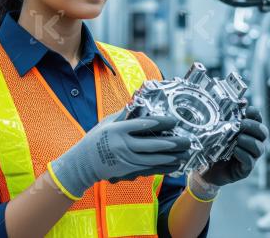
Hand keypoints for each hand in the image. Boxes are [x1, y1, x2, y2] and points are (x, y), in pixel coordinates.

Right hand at [49, 109, 190, 198]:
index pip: (142, 125)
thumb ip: (124, 113)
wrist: (83, 164)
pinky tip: (174, 165)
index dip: (160, 122)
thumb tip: (138, 99)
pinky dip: (163, 167)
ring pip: (153, 159)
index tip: (174, 120)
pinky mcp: (128, 170)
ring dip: (171, 157)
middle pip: (152, 144)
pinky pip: (149, 169)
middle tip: (186, 140)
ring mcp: (126, 160)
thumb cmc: (95, 140)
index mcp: (118, 130)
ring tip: (184, 154)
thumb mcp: (107, 123)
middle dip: (171, 143)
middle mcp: (123, 145)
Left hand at [198, 105, 267, 187]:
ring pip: (259, 147)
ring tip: (238, 139)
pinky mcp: (245, 169)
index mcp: (248, 131)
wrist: (205, 167)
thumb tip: (243, 100)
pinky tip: (235, 151)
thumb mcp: (220, 129)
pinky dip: (243, 154)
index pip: (258, 119)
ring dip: (249, 141)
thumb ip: (230, 115)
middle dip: (253, 127)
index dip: (256, 114)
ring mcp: (251, 156)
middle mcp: (253, 143)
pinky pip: (250, 161)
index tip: (248, 110)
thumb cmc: (215, 145)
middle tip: (241, 124)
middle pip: (263, 132)